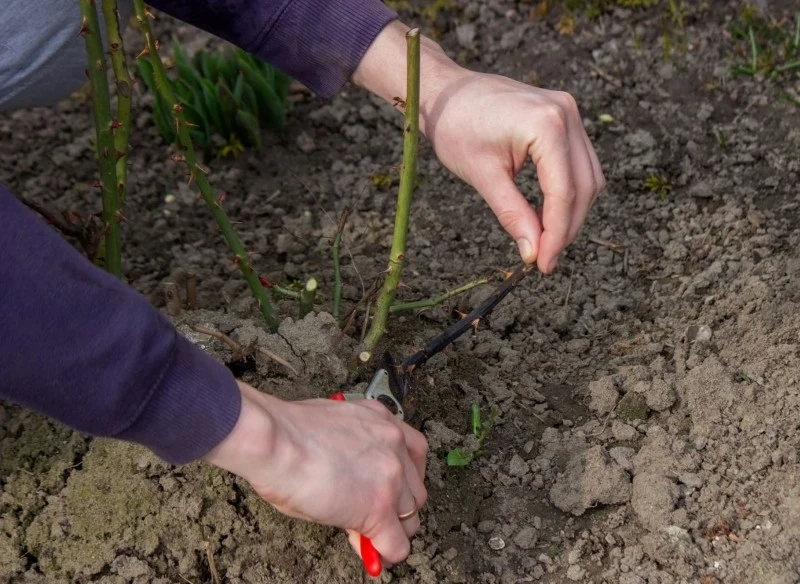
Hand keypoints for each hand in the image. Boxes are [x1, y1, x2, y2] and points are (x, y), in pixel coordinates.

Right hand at [202, 381, 427, 564]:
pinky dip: (385, 553)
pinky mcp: (379, 509)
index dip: (398, 479)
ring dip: (393, 529)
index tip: (385, 491)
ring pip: (411, 518)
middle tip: (374, 514)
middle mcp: (394, 444)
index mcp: (382, 419)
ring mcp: (391, 477)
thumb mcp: (332, 432)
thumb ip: (354, 455)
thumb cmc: (287, 432)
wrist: (275, 441)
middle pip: (415, 489)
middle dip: (398, 505)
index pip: (412, 454)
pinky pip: (396, 545)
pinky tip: (372, 554)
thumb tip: (352, 486)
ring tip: (370, 535)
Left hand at [353, 21, 605, 272]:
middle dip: (568, 227)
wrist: (445, 91)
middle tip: (544, 258)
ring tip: (545, 241)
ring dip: (572, 212)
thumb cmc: (456, 127)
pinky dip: (568, 192)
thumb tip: (533, 253)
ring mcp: (569, 112)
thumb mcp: (483, 176)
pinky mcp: (564, 116)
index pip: (564, 192)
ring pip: (588, 176)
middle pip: (584, 186)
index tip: (544, 264)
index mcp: (546, 125)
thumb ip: (513, 214)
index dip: (557, 235)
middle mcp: (566, 113)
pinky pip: (579, 162)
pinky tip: (547, 215)